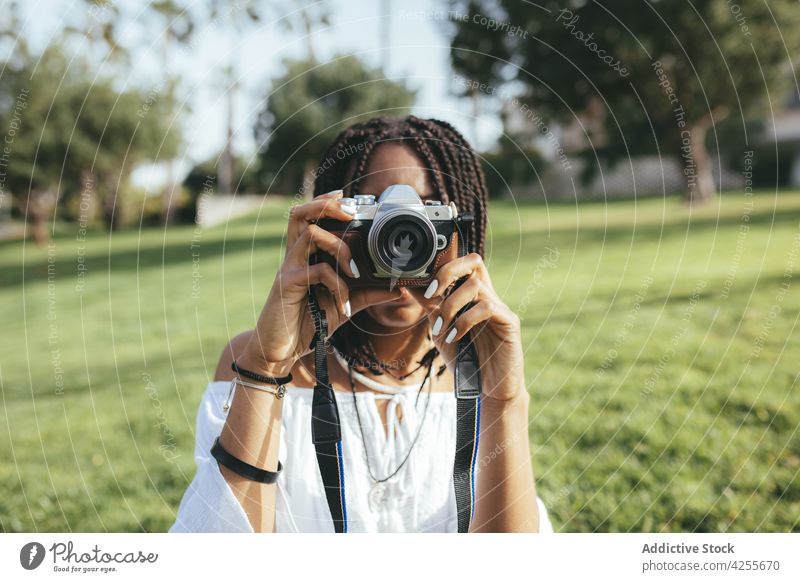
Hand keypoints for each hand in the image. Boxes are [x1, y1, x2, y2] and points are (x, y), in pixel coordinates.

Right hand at [239, 190, 403, 375]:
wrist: (280, 351)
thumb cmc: (307, 324)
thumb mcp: (343, 307)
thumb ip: (366, 295)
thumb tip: (397, 289)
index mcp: (305, 256)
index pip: (309, 216)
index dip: (327, 202)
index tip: (352, 202)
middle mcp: (294, 257)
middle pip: (300, 212)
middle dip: (327, 205)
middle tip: (351, 214)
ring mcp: (289, 268)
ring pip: (309, 233)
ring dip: (339, 247)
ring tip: (353, 270)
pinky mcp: (287, 284)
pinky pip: (318, 271)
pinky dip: (338, 287)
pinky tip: (344, 306)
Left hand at [423, 253, 525, 402]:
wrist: (486, 389)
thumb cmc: (466, 361)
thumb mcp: (442, 332)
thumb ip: (431, 309)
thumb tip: (411, 286)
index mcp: (473, 297)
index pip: (462, 264)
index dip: (441, 266)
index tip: (421, 285)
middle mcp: (489, 297)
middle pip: (474, 261)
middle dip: (448, 272)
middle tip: (431, 293)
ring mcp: (501, 308)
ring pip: (475, 286)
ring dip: (450, 306)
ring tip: (442, 328)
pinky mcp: (510, 322)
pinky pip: (487, 307)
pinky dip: (465, 321)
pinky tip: (456, 337)